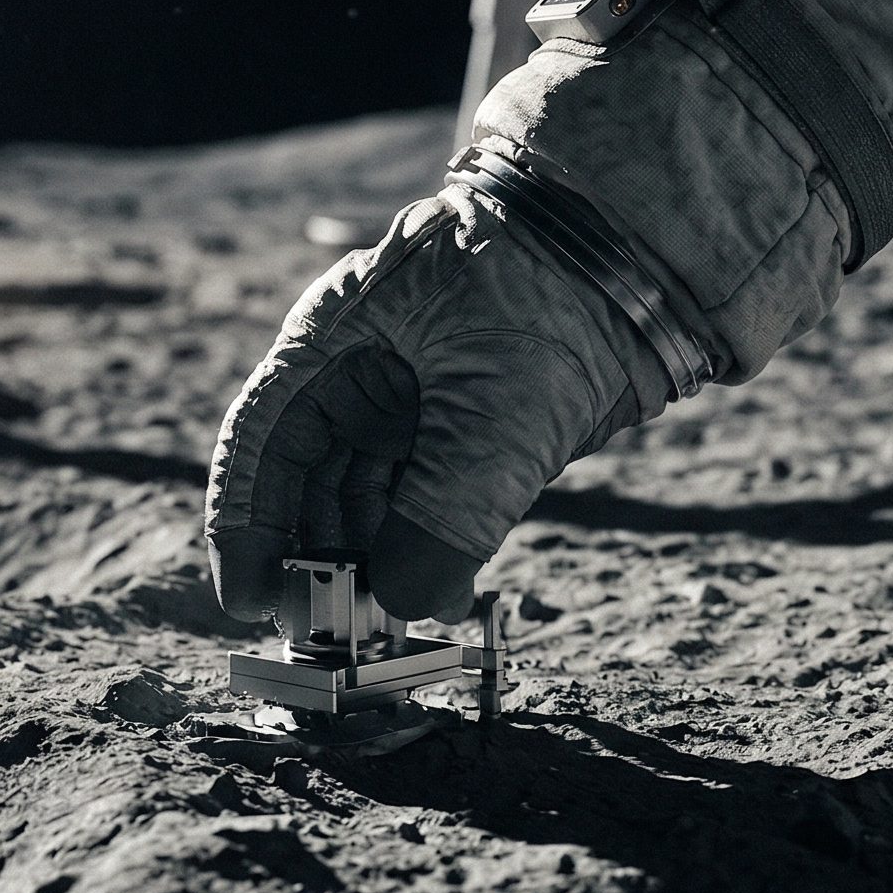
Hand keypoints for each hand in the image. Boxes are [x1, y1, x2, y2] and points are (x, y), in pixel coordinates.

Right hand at [205, 187, 669, 625]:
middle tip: (327, 634)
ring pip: (367, 503)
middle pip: (309, 484)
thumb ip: (447, 511)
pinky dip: (424, 554)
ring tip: (383, 631)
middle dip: (314, 560)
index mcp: (334, 340)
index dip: (245, 526)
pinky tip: (434, 600)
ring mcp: (413, 404)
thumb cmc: (556, 293)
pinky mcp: (468, 431)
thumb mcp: (499, 409)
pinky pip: (426, 505)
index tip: (251, 601)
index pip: (261, 443)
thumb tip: (402, 601)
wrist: (648, 258)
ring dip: (370, 566)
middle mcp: (361, 375)